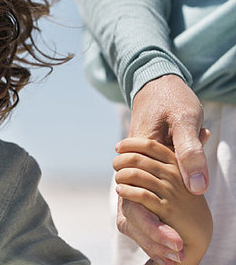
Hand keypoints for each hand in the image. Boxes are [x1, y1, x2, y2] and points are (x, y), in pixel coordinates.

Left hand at [114, 138, 211, 264]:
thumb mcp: (179, 173)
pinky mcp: (167, 209)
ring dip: (121, 175)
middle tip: (115, 164)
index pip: (150, 145)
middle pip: (138, 159)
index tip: (118, 147)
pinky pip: (140, 195)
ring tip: (118, 179)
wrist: (196, 230)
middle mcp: (176, 174)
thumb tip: (183, 132)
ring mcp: (172, 191)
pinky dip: (126, 191)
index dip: (130, 143)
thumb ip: (171, 155)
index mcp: (178, 162)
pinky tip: (121, 190)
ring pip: (136, 175)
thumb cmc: (183, 198)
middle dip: (121, 160)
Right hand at [116, 74, 208, 261]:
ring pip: (134, 206)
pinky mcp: (143, 167)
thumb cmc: (173, 99)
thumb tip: (197, 188)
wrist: (156, 82)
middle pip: (131, 208)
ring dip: (151, 231)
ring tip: (172, 254)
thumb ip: (190, 152)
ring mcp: (134, 165)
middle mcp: (130, 163)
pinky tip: (169, 232)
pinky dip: (153, 217)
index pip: (136, 196)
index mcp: (138, 153)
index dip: (153, 225)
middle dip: (151, 236)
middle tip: (175, 257)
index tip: (174, 244)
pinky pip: (142, 196)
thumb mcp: (187, 120)